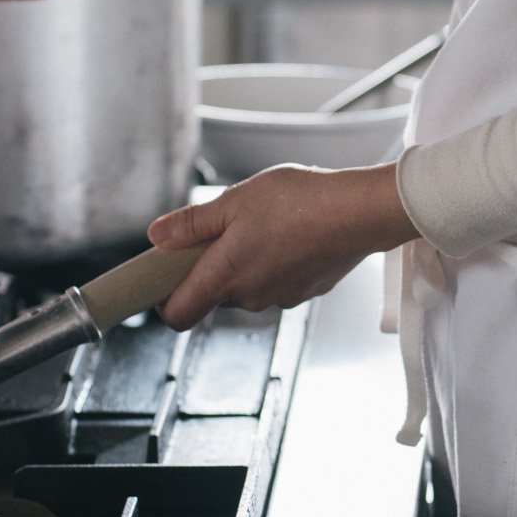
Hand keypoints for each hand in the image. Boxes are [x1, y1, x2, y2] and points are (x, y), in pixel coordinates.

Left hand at [149, 163, 420, 329]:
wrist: (359, 212)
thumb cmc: (300, 203)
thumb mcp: (234, 201)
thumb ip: (192, 224)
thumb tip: (156, 236)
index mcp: (224, 276)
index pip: (176, 315)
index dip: (163, 300)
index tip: (164, 276)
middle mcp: (250, 297)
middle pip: (214, 294)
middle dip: (211, 266)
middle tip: (224, 227)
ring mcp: (281, 298)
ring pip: (248, 285)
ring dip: (247, 261)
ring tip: (266, 222)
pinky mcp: (307, 291)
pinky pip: (279, 281)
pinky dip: (277, 262)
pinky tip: (293, 232)